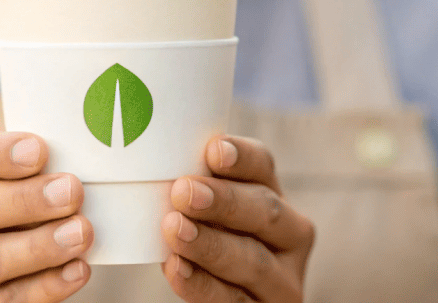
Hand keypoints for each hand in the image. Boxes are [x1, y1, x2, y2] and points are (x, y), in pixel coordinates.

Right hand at [0, 132, 93, 301]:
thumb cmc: (8, 211)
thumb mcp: (5, 183)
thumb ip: (26, 173)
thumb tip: (64, 174)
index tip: (39, 150)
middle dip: (25, 201)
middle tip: (71, 191)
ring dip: (40, 246)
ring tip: (80, 232)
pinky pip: (7, 302)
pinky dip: (46, 286)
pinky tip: (77, 269)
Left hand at [160, 135, 314, 301]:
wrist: (216, 290)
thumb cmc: (201, 237)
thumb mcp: (205, 210)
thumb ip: (190, 187)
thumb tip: (147, 161)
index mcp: (273, 196)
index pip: (263, 167)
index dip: (242, 157)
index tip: (213, 150)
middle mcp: (289, 235)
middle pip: (266, 210)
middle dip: (224, 200)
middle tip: (183, 192)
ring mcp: (282, 281)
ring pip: (253, 260)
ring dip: (210, 244)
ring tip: (173, 228)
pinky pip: (233, 300)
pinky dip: (202, 285)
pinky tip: (177, 268)